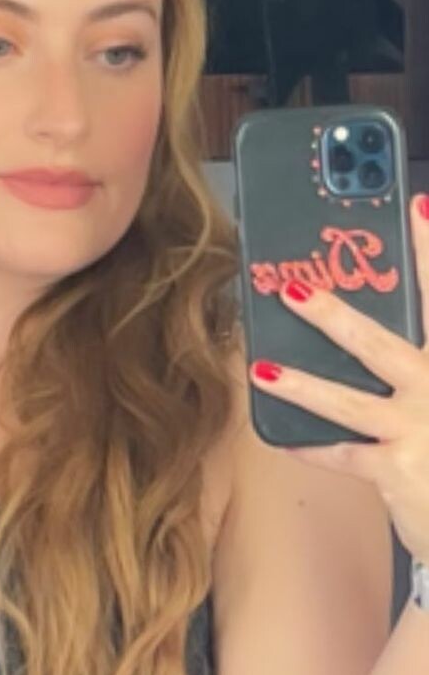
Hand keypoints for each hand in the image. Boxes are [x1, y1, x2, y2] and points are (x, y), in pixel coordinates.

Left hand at [249, 192, 428, 564]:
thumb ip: (421, 353)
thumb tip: (358, 326)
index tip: (415, 204)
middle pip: (382, 342)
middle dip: (334, 314)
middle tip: (291, 288)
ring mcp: (420, 428)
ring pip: (350, 401)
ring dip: (302, 383)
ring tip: (261, 368)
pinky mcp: (400, 470)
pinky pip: (344, 455)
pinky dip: (310, 445)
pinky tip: (278, 436)